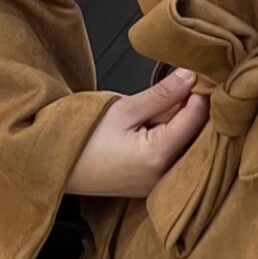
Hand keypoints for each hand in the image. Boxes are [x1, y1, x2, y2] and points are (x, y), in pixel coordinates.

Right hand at [66, 68, 209, 197]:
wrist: (56, 165)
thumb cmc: (83, 137)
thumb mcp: (124, 108)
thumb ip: (162, 94)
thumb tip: (190, 76)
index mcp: (159, 155)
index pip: (197, 118)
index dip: (201, 93)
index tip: (200, 74)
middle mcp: (165, 175)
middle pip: (199, 136)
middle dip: (198, 110)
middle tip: (193, 83)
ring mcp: (160, 184)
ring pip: (189, 147)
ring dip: (187, 124)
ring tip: (176, 100)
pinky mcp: (153, 185)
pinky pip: (176, 158)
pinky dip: (177, 138)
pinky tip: (166, 122)